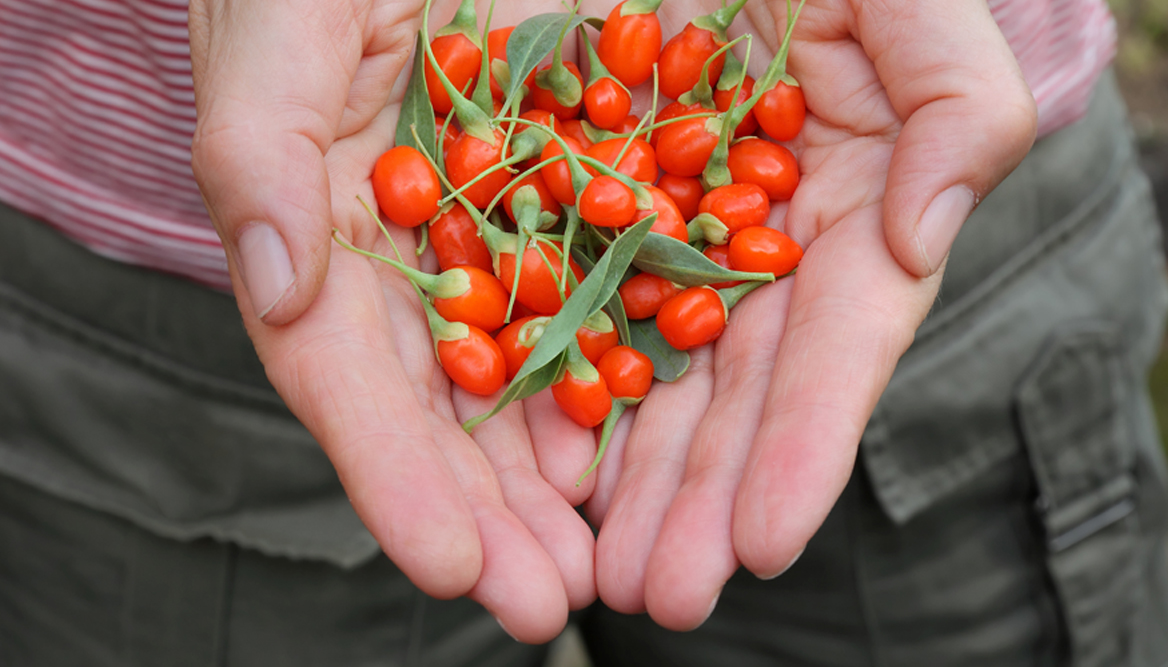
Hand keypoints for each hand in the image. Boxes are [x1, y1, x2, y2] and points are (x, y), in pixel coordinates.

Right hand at [188, 0, 596, 641]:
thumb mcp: (283, 23)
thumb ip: (258, 146)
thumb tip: (273, 280)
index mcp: (323, 226)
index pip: (345, 372)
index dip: (391, 472)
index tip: (447, 565)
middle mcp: (413, 252)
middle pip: (446, 403)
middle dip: (492, 512)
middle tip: (546, 605)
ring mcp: (503, 226)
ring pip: (532, 369)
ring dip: (567, 475)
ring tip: (607, 566)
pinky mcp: (583, 186)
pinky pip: (612, 288)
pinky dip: (631, 371)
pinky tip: (656, 443)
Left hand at [583, 0, 1036, 629]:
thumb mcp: (917, 8)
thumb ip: (959, 108)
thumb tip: (923, 234)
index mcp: (846, 218)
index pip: (834, 349)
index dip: (805, 445)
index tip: (764, 542)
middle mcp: (759, 252)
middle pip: (734, 393)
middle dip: (702, 499)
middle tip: (663, 597)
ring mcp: (668, 239)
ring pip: (648, 375)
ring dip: (628, 480)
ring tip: (601, 574)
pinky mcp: (584, 214)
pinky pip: (564, 310)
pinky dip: (555, 391)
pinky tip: (540, 471)